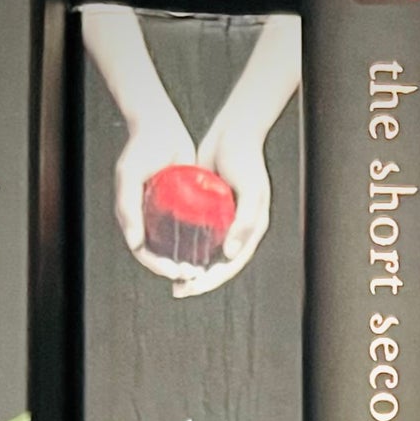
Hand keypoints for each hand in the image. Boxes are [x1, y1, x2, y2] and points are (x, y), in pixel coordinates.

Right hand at [79, 4, 207, 284]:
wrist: (161, 124)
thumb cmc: (141, 147)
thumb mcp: (130, 176)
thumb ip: (128, 207)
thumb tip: (135, 243)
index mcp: (133, 217)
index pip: (144, 252)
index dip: (157, 266)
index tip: (174, 272)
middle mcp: (149, 218)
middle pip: (162, 254)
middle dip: (175, 269)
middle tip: (193, 274)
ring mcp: (166, 212)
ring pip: (177, 246)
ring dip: (189, 260)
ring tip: (203, 269)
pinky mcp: (183, 204)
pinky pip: (191, 230)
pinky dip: (199, 242)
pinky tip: (212, 250)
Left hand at [174, 118, 273, 299]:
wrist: (233, 130)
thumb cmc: (245, 157)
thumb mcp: (250, 190)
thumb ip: (245, 222)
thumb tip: (231, 256)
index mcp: (250, 232)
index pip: (231, 266)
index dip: (212, 281)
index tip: (192, 287)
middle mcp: (238, 230)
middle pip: (218, 265)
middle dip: (198, 281)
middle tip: (178, 290)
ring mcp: (223, 221)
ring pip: (206, 253)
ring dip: (190, 267)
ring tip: (172, 276)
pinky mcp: (209, 209)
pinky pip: (197, 234)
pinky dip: (185, 245)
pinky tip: (169, 250)